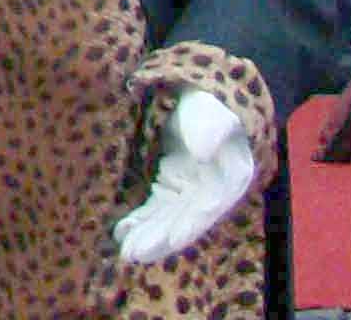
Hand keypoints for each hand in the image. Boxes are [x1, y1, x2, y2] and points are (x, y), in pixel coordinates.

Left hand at [113, 88, 254, 264]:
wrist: (197, 96)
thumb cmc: (208, 105)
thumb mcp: (212, 112)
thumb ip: (209, 129)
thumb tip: (202, 153)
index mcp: (228, 179)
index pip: (205, 209)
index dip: (187, 226)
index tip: (170, 240)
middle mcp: (209, 193)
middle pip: (182, 222)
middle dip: (159, 240)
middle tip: (133, 255)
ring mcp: (188, 191)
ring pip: (166, 220)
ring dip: (147, 237)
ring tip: (125, 251)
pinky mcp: (169, 186)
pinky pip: (154, 208)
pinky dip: (140, 221)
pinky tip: (122, 231)